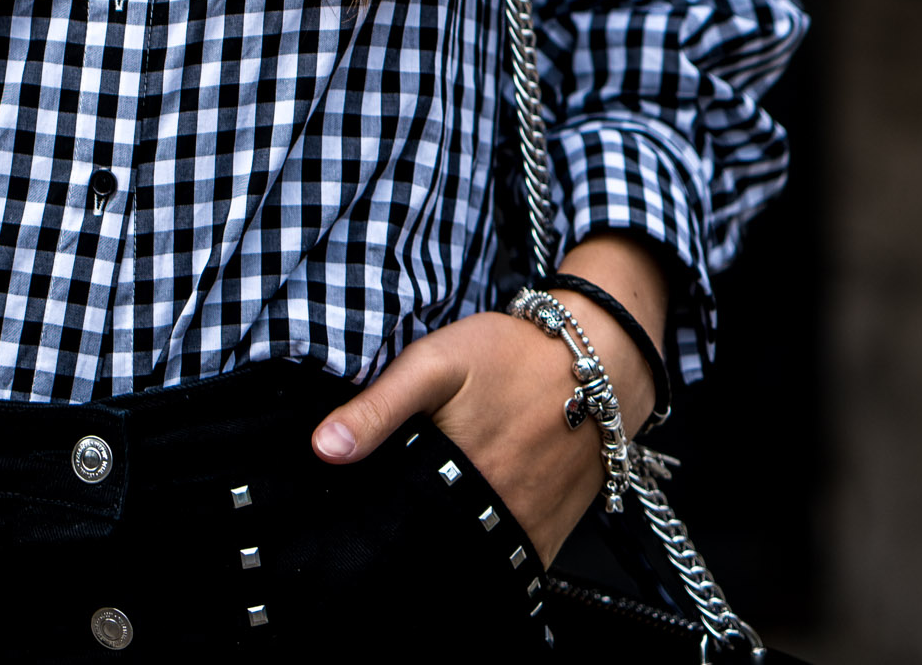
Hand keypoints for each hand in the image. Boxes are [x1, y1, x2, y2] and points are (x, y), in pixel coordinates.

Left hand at [309, 234, 667, 567]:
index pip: (396, 528)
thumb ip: (378, 407)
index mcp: (456, 472)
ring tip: (426, 525)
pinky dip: (485, 558)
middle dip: (404, 543)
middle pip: (430, 549)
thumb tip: (324, 449)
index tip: (349, 526)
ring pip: (469, 563)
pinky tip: (468, 530)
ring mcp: (525, 531)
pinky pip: (509, 567)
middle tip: (386, 525)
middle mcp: (494, 512)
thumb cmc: (511, 354)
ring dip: (443, 552)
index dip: (369, 529)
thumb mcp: (435, 362)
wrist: (597, 361)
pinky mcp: (550, 538)